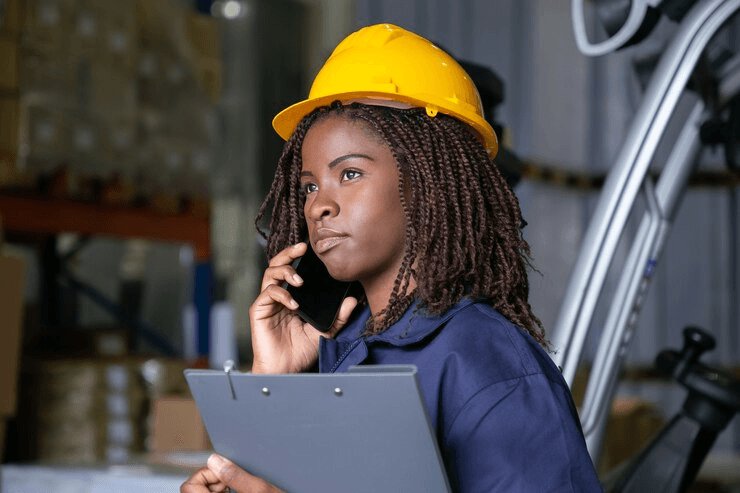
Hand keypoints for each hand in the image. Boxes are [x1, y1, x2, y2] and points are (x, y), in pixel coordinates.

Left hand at [181, 453, 284, 492]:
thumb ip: (235, 474)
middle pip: (194, 488)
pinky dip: (224, 491)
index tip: (224, 473)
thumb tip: (214, 459)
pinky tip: (239, 491)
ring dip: (219, 485)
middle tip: (233, 482)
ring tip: (237, 487)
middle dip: (213, 479)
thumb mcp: (260, 488)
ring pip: (205, 492)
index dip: (205, 474)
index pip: (189, 487)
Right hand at [248, 242, 357, 373]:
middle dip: (289, 253)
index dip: (299, 257)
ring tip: (299, 279)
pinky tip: (294, 304)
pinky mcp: (259, 311)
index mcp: (292, 297)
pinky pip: (268, 294)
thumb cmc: (301, 352)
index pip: (293, 270)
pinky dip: (282, 295)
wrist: (286, 371)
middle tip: (302, 248)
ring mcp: (268, 302)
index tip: (312, 249)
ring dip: (285, 271)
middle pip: (278, 265)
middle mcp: (278, 296)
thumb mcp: (325, 332)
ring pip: (270, 274)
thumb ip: (338, 317)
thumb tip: (353, 301)